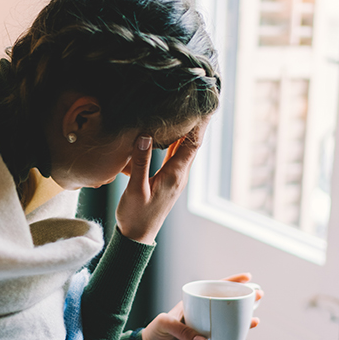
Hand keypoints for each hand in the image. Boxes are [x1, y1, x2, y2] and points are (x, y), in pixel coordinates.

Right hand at [116, 118, 210, 243]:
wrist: (136, 237)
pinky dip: (174, 142)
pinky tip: (167, 134)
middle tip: (196, 102)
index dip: (198, 124)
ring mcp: (174, 178)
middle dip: (195, 124)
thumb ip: (141, 161)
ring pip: (183, 149)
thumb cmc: (136, 215)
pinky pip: (175, 156)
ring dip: (185, 132)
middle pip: (191, 144)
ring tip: (184, 112)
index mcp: (175, 175)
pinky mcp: (167, 181)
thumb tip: (146, 135)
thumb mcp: (136, 188)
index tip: (203, 107)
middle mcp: (179, 175)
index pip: (192, 144)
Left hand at [142, 273, 263, 339]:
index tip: (247, 278)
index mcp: (192, 305)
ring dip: (244, 323)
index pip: (213, 289)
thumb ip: (182, 330)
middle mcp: (202, 317)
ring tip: (254, 321)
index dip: (231, 282)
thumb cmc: (153, 336)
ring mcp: (205, 333)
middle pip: (227, 307)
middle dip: (244, 301)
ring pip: (230, 326)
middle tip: (258, 298)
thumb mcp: (164, 325)